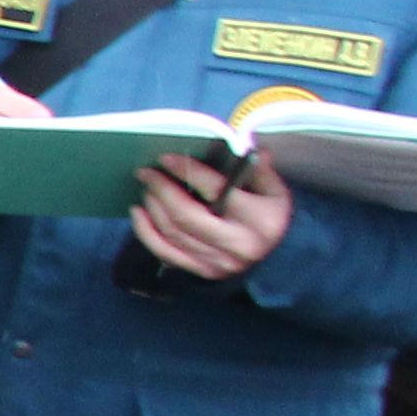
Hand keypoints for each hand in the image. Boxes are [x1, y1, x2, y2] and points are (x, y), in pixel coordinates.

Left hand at [133, 147, 293, 278]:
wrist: (278, 254)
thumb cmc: (271, 214)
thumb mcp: (275, 190)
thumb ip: (259, 169)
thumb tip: (245, 143)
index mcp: (258, 220)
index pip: (215, 191)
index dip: (187, 172)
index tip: (166, 158)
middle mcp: (237, 244)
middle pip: (185, 216)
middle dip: (160, 190)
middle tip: (146, 172)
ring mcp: (217, 262)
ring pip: (172, 233)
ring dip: (153, 207)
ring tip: (146, 187)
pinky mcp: (202, 271)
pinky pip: (164, 252)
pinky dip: (146, 231)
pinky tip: (138, 213)